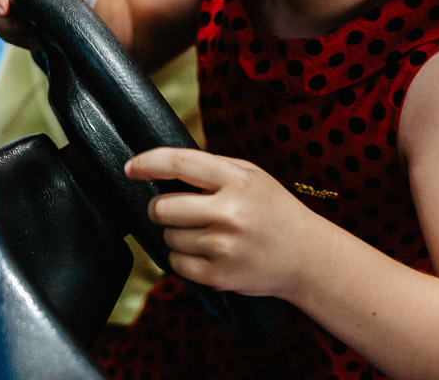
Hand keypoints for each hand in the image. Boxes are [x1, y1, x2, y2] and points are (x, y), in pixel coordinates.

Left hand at [126, 147, 316, 298]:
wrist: (308, 256)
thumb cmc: (273, 210)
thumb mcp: (251, 176)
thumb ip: (211, 167)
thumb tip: (162, 165)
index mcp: (236, 180)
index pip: (179, 163)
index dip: (147, 163)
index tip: (130, 167)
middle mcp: (229, 212)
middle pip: (163, 207)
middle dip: (160, 209)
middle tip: (174, 210)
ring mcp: (224, 246)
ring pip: (168, 237)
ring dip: (175, 234)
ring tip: (203, 233)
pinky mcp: (221, 276)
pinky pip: (176, 264)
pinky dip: (182, 258)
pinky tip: (205, 252)